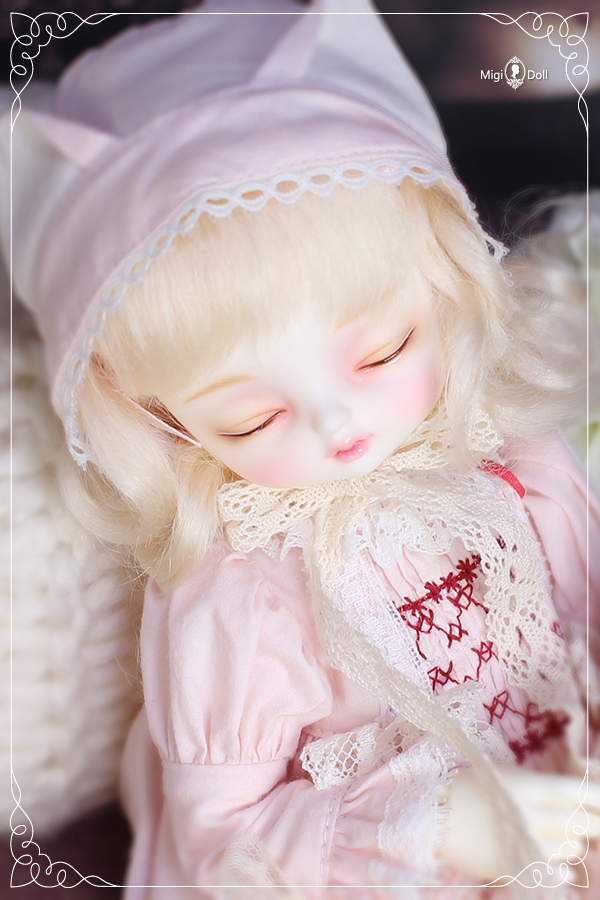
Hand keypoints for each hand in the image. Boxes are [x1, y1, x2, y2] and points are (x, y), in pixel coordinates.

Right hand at [436, 765, 599, 881]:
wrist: (430, 817)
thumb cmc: (468, 788)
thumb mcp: (504, 776)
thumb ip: (540, 787)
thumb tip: (574, 798)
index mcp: (525, 787)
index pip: (575, 792)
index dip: (596, 796)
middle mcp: (529, 816)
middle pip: (578, 821)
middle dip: (589, 819)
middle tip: (590, 817)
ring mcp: (523, 844)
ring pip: (569, 846)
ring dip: (572, 839)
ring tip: (561, 832)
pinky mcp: (516, 867)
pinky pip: (553, 869)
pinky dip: (561, 864)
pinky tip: (560, 861)